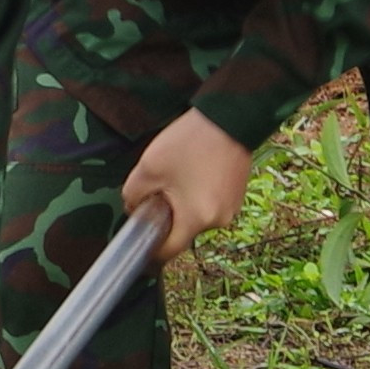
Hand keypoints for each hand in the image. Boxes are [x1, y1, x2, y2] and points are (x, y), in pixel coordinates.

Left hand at [119, 109, 254, 255]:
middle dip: (166, 216)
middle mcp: (219, 221)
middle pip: (182, 231)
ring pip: (196, 217)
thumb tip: (134, 209)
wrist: (229, 117)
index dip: (150, 246)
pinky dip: (197, 195)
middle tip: (158, 188)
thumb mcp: (149, 168)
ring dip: (182, 204)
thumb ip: (133, 195)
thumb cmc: (190, 142)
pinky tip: (193, 171)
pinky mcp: (236, 195)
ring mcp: (231, 208)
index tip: (138, 235)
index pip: (169, 251)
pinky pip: (209, 204)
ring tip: (177, 174)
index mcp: (197, 219)